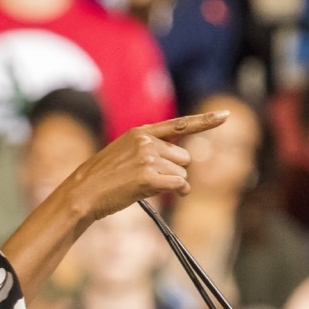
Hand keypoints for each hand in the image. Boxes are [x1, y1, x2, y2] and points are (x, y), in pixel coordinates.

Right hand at [68, 111, 228, 222]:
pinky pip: (178, 185)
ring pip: (182, 173)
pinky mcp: (149, 176)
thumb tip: (184, 159)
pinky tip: (156, 193)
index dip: (205, 121)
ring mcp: (148, 158)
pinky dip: (176, 192)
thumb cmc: (104, 179)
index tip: (225, 115)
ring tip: (144, 186)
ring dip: (172, 183)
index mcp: (140, 132)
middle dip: (174, 170)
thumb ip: (150, 150)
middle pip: (184, 157)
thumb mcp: (123, 154)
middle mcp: (146, 141)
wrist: (83, 192)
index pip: (179, 124)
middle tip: (150, 179)